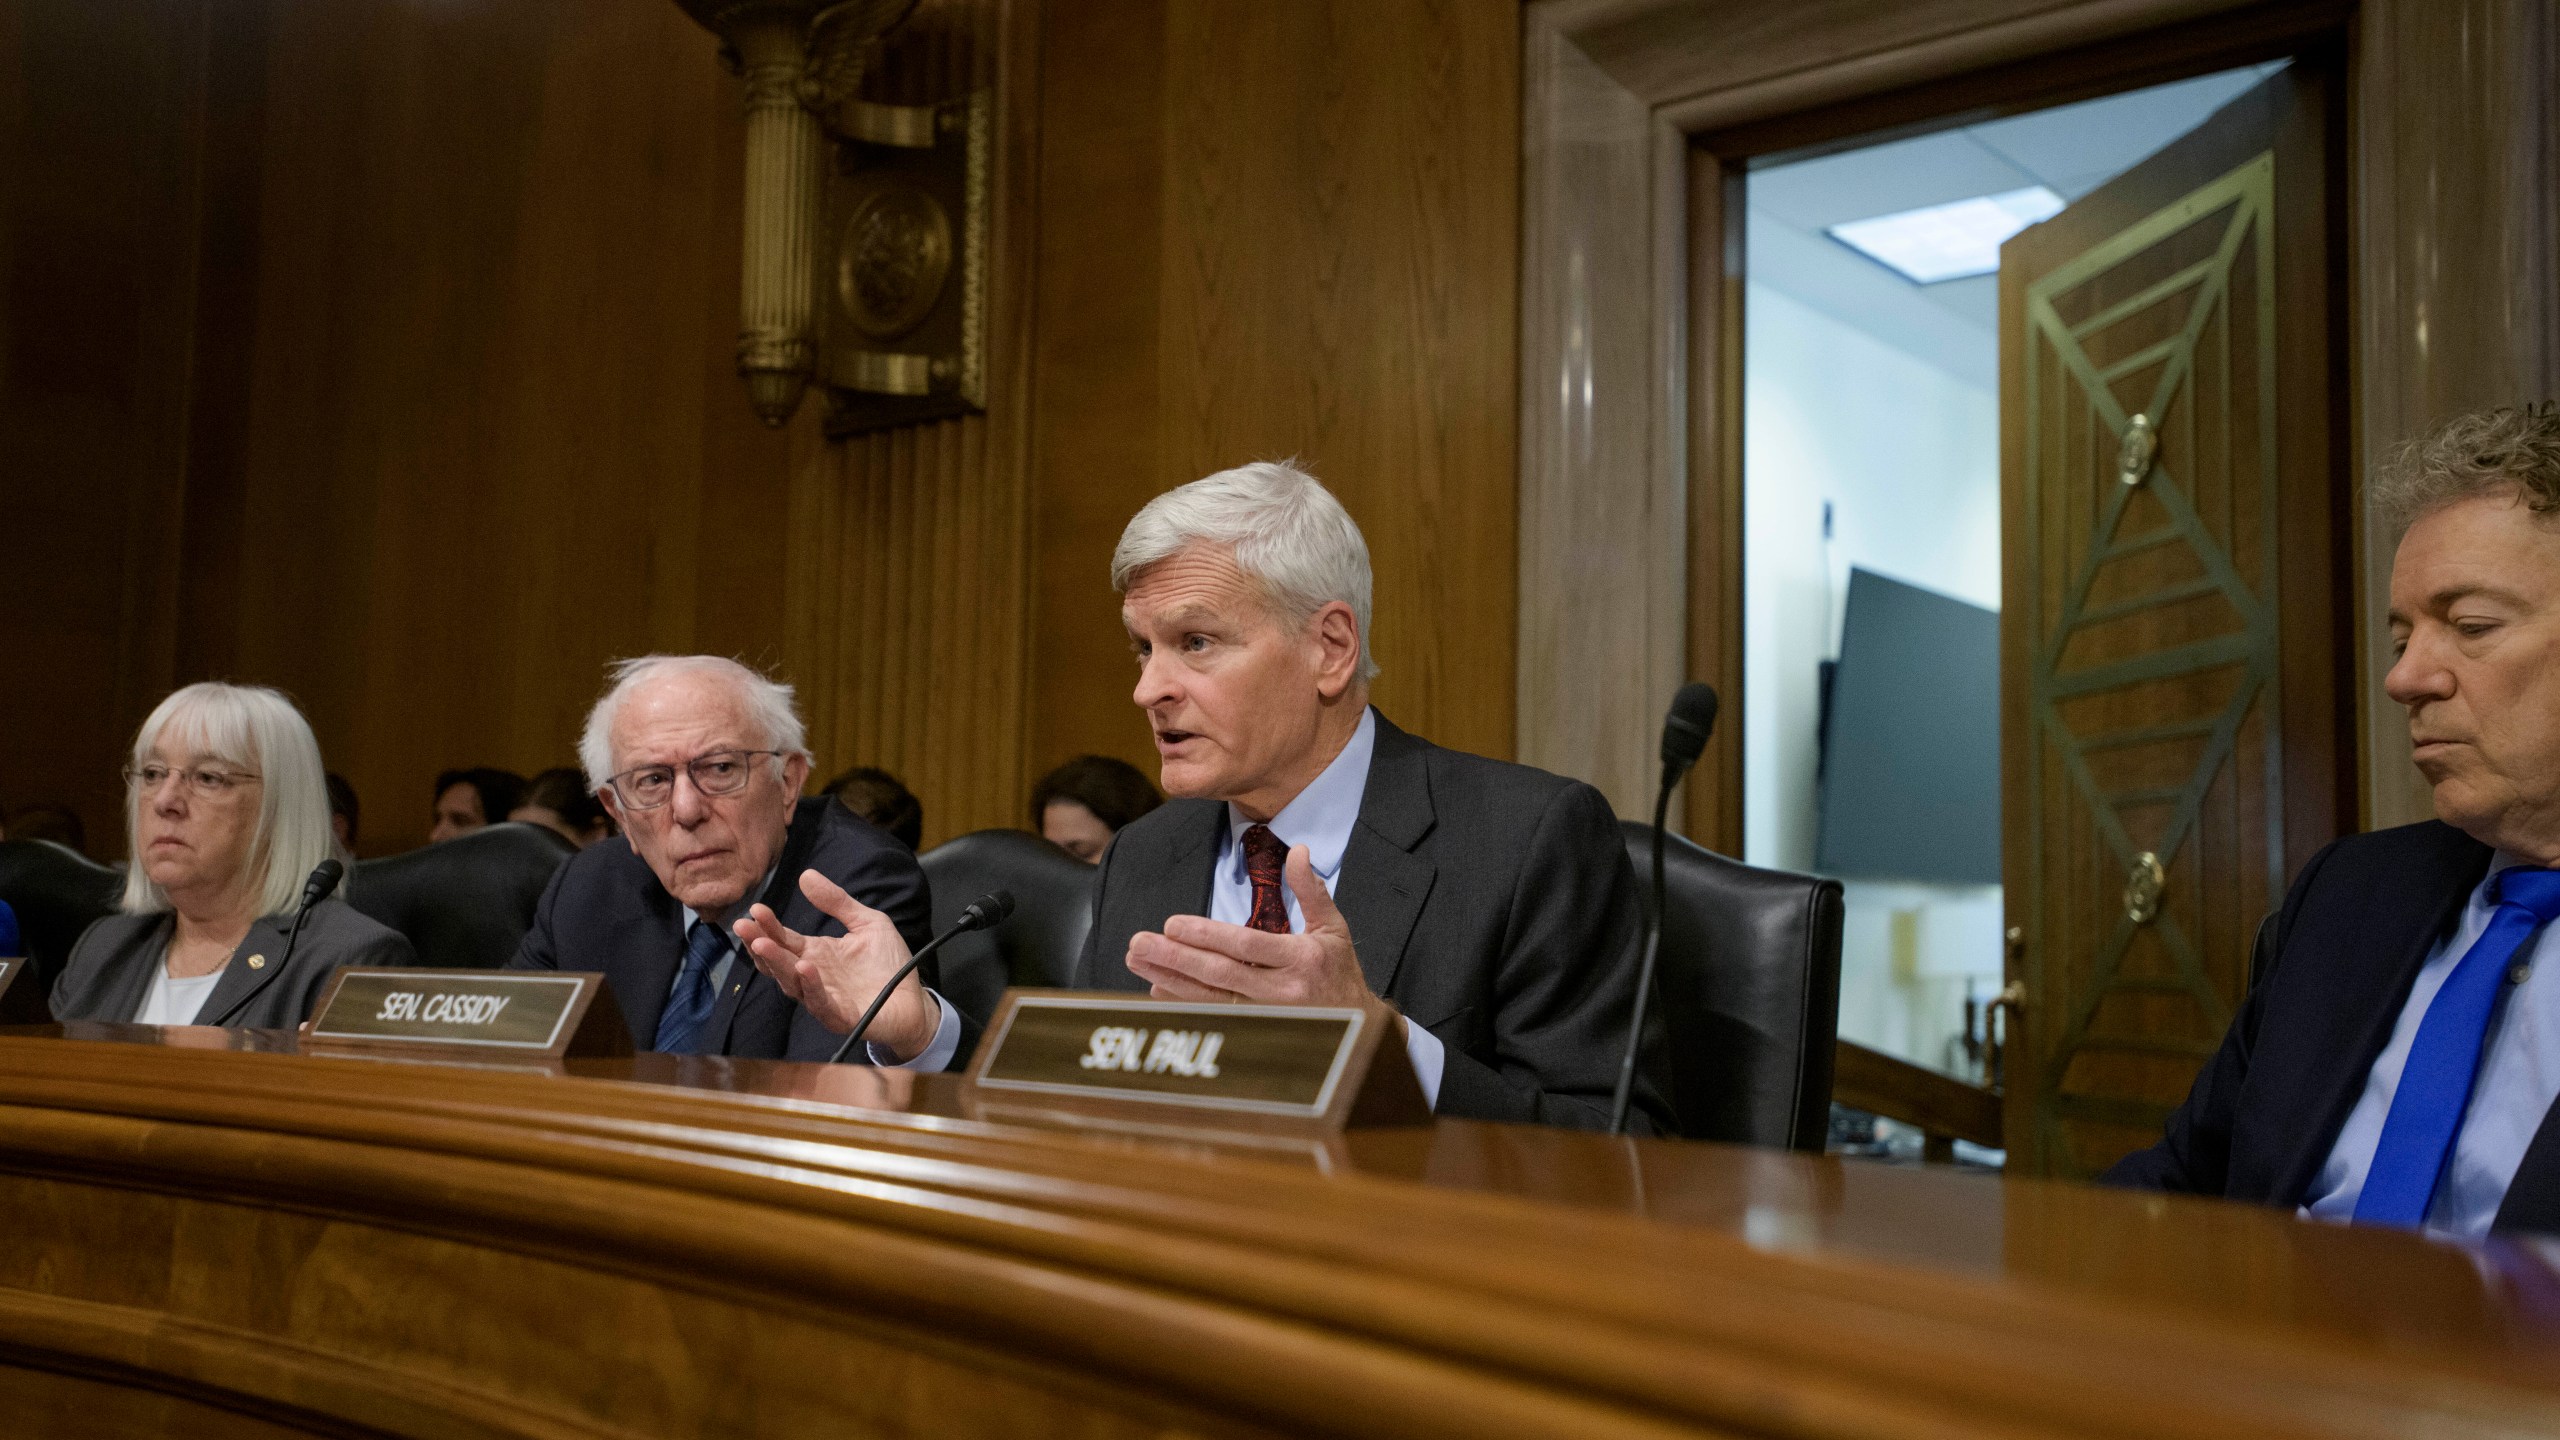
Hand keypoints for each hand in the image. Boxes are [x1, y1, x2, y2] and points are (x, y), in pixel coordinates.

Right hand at [734, 870, 937, 1061]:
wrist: (915, 1000)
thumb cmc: (889, 964)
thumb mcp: (866, 922)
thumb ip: (837, 902)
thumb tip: (806, 875)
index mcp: (816, 954)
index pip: (785, 939)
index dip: (769, 925)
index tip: (756, 909)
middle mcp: (813, 977)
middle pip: (779, 961)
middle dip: (759, 944)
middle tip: (743, 926)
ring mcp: (825, 998)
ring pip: (792, 983)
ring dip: (777, 964)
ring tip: (763, 944)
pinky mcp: (842, 1016)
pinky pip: (821, 1004)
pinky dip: (812, 987)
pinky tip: (805, 968)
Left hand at [1123, 845, 1400, 1034]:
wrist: (1356, 1028)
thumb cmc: (1339, 971)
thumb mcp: (1333, 927)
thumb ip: (1312, 890)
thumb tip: (1298, 850)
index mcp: (1301, 959)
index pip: (1246, 946)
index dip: (1207, 936)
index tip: (1172, 924)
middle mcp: (1282, 992)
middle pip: (1220, 974)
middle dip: (1175, 958)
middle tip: (1138, 943)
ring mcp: (1267, 1017)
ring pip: (1210, 999)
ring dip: (1169, 979)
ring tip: (1137, 961)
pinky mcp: (1255, 1031)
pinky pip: (1213, 1017)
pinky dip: (1182, 1004)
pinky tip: (1156, 988)